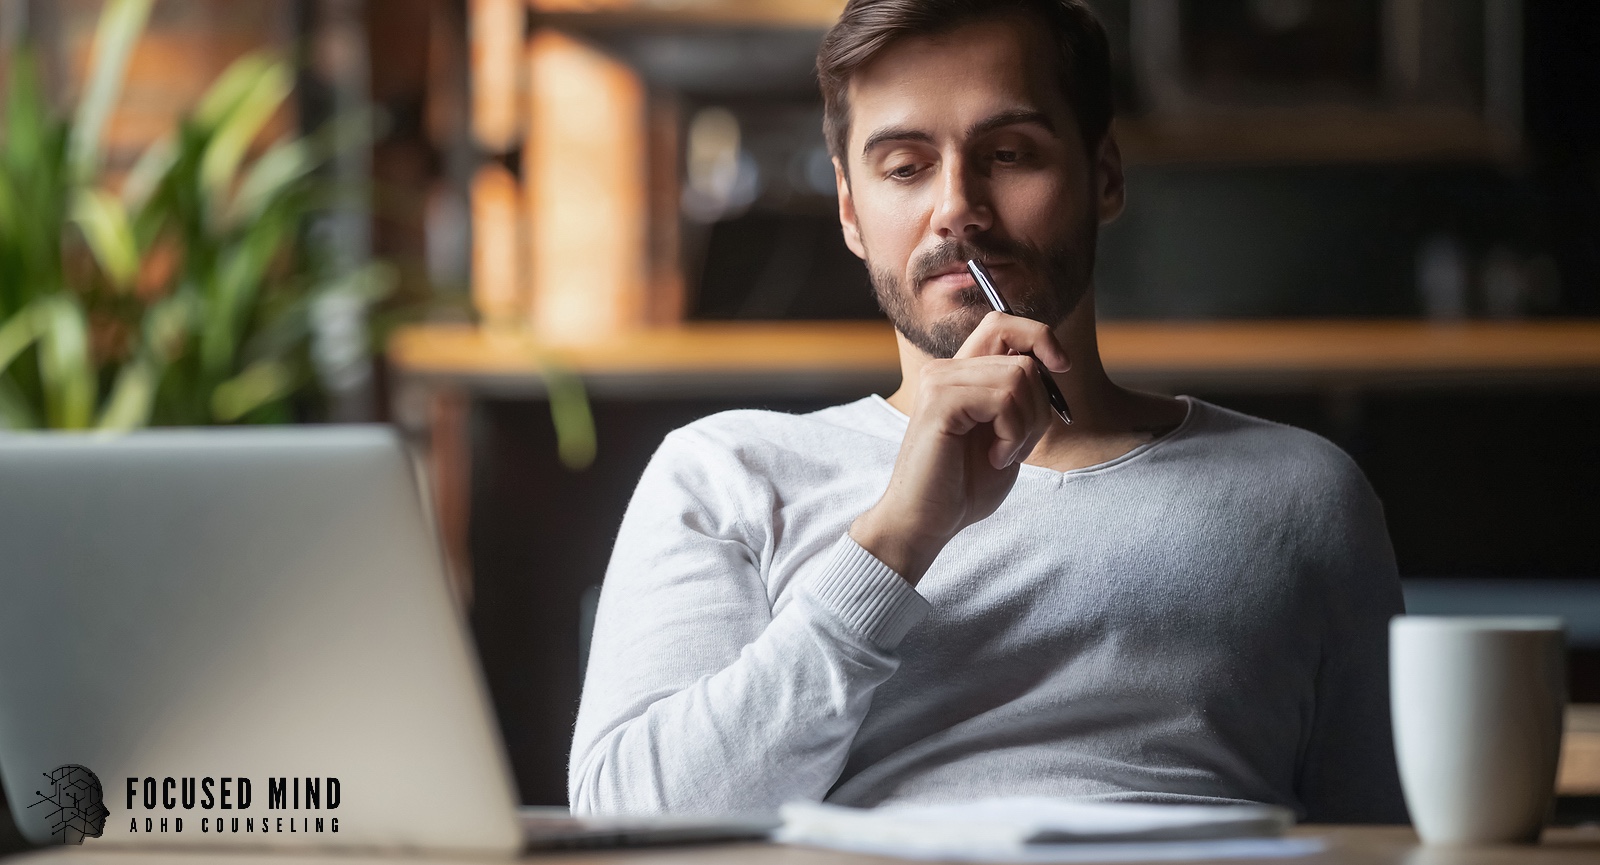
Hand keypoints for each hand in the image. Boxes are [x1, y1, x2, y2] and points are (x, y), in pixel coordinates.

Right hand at [851, 312, 1069, 584]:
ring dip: (1026, 426)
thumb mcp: (1005, 433)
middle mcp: (946, 370)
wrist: (926, 521)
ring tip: (1003, 454)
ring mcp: (939, 382)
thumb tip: (1051, 365)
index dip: (1040, 335)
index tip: (1061, 367)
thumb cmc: (964, 486)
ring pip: (1019, 378)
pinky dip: (1013, 434)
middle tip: (1017, 444)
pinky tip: (995, 458)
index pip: (1003, 323)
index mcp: (960, 374)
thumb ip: (1020, 397)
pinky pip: (1004, 399)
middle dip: (1039, 406)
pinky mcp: (940, 402)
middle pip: (1023, 357)